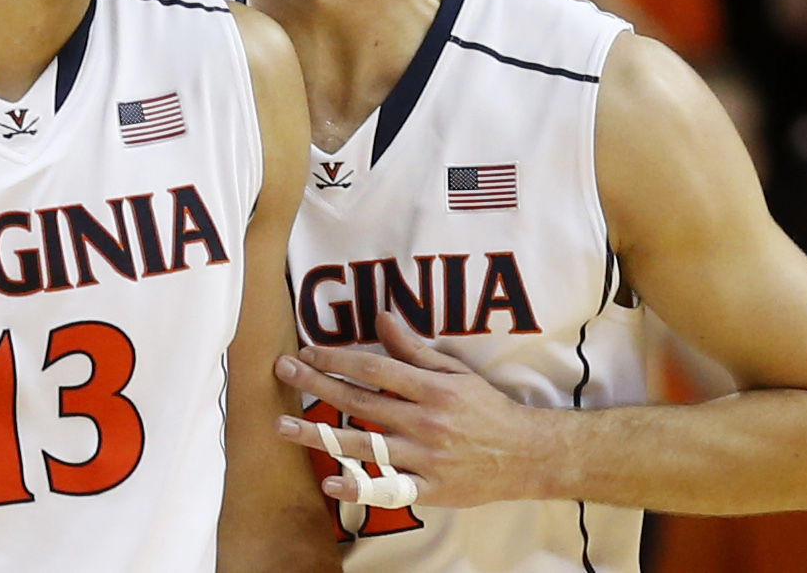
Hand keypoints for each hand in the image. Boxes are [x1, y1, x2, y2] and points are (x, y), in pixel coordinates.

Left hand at [273, 311, 553, 507]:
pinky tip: (328, 482)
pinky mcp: (428, 489)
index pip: (373, 369)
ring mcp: (425, 457)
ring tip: (282, 427)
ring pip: (363, 445)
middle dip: (315, 386)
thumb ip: (413, 349)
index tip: (307, 352)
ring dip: (318, 436)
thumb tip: (382, 318)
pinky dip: (358, 486)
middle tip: (282, 372)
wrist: (525, 455)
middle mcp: (424, 422)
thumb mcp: (455, 371)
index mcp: (431, 389)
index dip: (336, 359)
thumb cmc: (486, 408)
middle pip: (359, 402)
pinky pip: (387, 488)